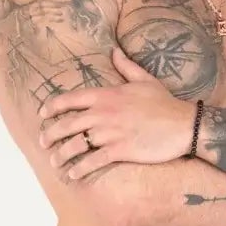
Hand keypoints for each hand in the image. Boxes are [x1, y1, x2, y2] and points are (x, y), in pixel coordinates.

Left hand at [37, 46, 196, 180]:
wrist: (184, 124)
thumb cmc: (165, 103)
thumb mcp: (144, 80)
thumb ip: (125, 66)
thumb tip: (114, 50)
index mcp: (107, 95)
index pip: (71, 99)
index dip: (52, 106)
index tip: (42, 114)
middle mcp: (104, 113)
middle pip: (67, 124)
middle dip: (50, 135)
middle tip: (42, 143)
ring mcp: (111, 133)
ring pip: (75, 145)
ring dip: (61, 155)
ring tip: (55, 163)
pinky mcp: (120, 150)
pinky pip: (93, 161)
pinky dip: (80, 169)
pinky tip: (73, 174)